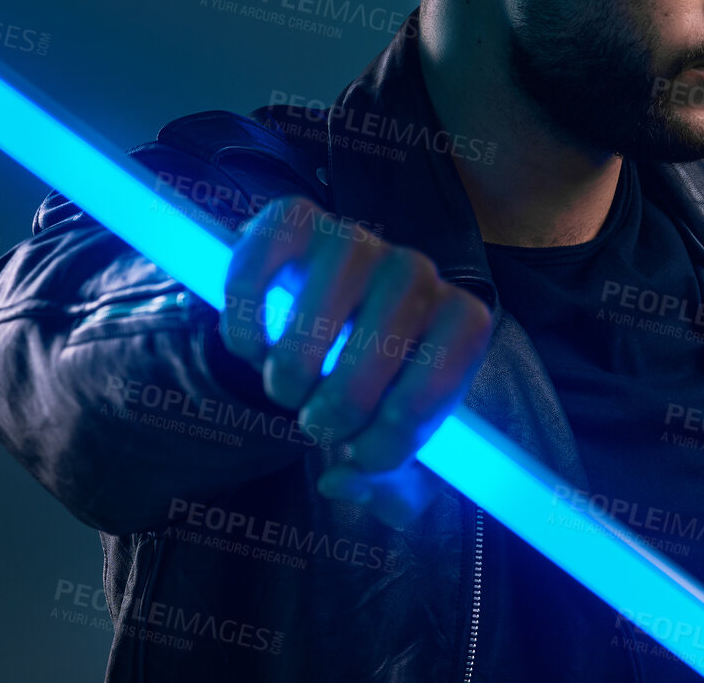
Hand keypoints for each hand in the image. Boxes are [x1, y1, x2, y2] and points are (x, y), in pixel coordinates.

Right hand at [221, 195, 493, 526]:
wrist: (314, 324)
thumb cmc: (368, 391)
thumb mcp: (389, 446)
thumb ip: (389, 484)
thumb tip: (349, 481)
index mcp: (458, 320)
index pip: (457, 353)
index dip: (409, 417)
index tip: (367, 455)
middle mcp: (417, 269)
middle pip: (386, 333)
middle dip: (342, 403)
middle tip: (317, 426)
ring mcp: (356, 239)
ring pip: (323, 304)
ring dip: (292, 367)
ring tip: (286, 390)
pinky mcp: (294, 220)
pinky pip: (261, 261)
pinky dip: (245, 319)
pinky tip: (250, 347)